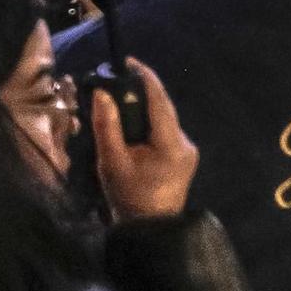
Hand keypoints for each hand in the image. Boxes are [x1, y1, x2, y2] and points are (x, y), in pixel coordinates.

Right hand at [92, 58, 197, 219]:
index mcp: (171, 144)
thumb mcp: (112, 161)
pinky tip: (132, 121)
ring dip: (144, 106)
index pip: (160, 101)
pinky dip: (148, 120)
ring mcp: (187, 150)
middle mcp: (185, 143)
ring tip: (121, 97)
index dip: (146, 78)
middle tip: (119, 77)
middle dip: (142, 90)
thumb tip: (102, 93)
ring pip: (164, 117)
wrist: (150, 229)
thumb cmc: (129, 196)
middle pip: (163, 107)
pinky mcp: (183, 155)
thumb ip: (107, 125)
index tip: (129, 61)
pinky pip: (165, 128)